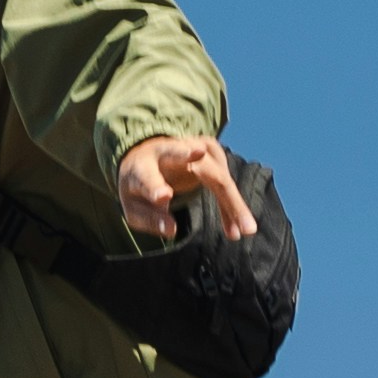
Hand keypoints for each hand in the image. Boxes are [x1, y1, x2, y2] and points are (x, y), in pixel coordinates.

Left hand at [117, 133, 257, 244]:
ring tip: (245, 231)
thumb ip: (148, 219)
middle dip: (224, 197)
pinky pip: (224, 182)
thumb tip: (172, 231)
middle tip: (240, 225)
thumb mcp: (132, 206)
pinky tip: (234, 231)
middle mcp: (170, 150)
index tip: (163, 197)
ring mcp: (193, 145)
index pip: (147, 175)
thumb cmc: (137, 186)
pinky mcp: (210, 149)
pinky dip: (230, 205)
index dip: (155, 187)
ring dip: (234, 205)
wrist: (145, 152)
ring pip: (221, 177)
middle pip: (203, 172)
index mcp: (141, 165)